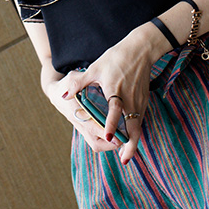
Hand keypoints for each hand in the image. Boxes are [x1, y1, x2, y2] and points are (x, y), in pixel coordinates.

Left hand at [61, 25, 160, 164]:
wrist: (140, 49)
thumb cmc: (116, 58)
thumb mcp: (95, 68)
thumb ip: (79, 83)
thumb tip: (63, 96)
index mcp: (116, 91)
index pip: (115, 111)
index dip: (112, 124)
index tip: (109, 138)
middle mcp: (130, 99)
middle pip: (133, 126)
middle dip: (130, 144)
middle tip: (124, 159)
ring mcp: (139, 100)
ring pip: (138, 125)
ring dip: (133, 139)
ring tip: (126, 154)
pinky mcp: (144, 100)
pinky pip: (140, 119)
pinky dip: (136, 130)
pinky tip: (130, 137)